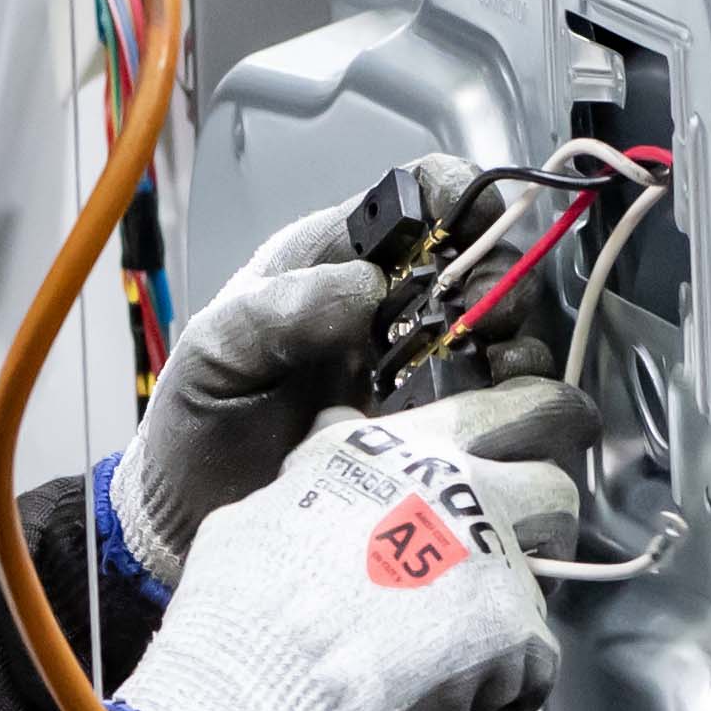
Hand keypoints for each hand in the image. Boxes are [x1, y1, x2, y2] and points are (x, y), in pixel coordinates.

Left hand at [103, 154, 485, 587]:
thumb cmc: (197, 423)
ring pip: (504, 332)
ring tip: (495, 366)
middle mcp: (387, 309)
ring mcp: (417, 371)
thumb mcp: (216, 352)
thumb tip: (365, 286)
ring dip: (515, 340)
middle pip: (481, 261)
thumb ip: (277, 308)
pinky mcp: (434, 433)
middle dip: (499, 277)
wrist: (195, 517)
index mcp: (334, 262)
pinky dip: (515, 403)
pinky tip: (493, 415)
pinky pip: (501, 405)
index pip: (418, 194)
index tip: (478, 220)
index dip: (460, 192)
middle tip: (484, 315)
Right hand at [109, 379, 594, 710]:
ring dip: (513, 619)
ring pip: (551, 579)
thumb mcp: (268, 503)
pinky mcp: (515, 632)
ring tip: (460, 661)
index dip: (528, 428)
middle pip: (553, 482)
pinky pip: (530, 674)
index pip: (498, 407)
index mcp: (395, 448)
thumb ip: (324, 475)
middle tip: (511, 564)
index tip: (535, 445)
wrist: (259, 680)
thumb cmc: (243, 608)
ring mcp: (493, 557)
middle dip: (542, 525)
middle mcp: (455, 485)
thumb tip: (329, 456)